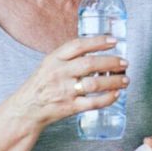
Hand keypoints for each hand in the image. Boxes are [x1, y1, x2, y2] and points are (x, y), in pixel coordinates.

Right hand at [10, 35, 128, 128]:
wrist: (26, 109)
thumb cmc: (41, 84)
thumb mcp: (49, 64)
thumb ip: (69, 56)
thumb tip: (96, 47)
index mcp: (54, 59)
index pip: (78, 45)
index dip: (97, 41)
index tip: (114, 41)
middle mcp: (59, 73)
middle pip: (90, 64)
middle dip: (111, 62)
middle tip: (125, 63)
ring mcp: (64, 91)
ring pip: (94, 84)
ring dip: (114, 81)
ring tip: (125, 79)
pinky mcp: (69, 107)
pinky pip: (92, 103)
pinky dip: (107, 99)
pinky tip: (116, 94)